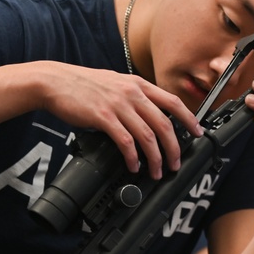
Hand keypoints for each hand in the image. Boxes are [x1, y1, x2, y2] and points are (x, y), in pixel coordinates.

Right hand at [38, 63, 202, 176]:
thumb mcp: (116, 83)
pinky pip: (125, 141)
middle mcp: (132, 93)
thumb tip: (149, 116)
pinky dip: (133, 156)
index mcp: (138, 85)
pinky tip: (134, 165)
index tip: (198, 133)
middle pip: (164, 123)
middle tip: (175, 163)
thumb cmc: (83, 84)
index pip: (173, 102)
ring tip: (156, 171)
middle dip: (174, 148)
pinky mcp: (103, 117)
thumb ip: (134, 96)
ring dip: (155, 157)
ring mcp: (118, 105)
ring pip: (147, 135)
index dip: (189, 119)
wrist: (54, 81)